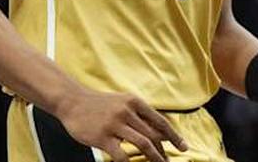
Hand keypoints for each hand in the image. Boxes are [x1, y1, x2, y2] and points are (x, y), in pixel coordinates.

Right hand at [54, 87, 187, 161]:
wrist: (73, 101)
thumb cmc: (100, 105)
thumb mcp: (123, 103)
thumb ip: (139, 115)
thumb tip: (159, 131)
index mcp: (135, 103)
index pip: (161, 122)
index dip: (174, 136)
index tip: (184, 147)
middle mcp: (128, 112)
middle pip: (154, 135)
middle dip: (165, 151)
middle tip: (169, 161)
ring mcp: (115, 124)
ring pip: (143, 144)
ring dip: (154, 158)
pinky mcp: (103, 137)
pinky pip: (121, 155)